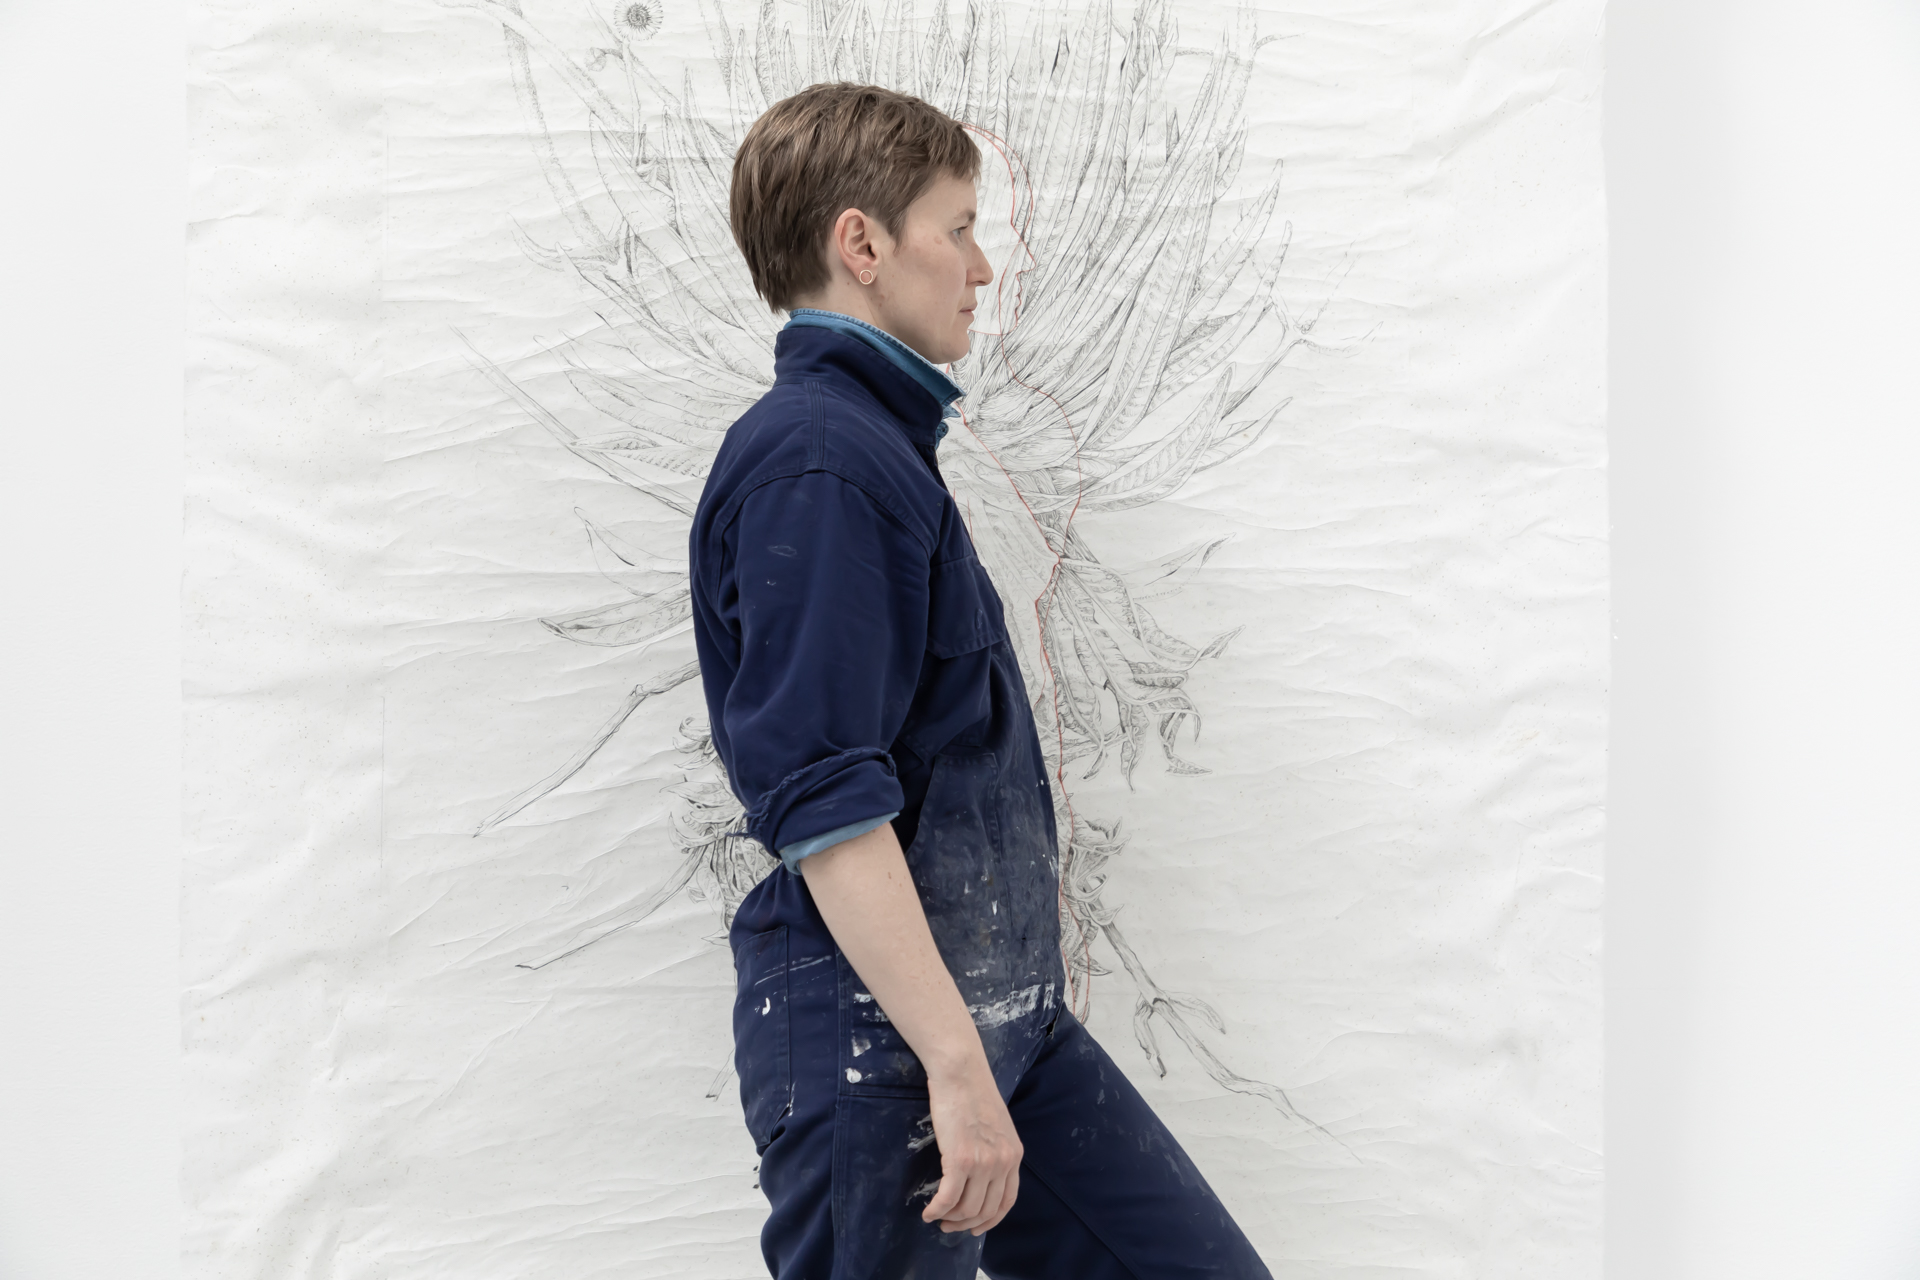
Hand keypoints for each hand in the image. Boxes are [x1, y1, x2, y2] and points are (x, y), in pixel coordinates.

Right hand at [920, 1061, 1022, 1234]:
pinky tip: (928, 1212)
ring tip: (937, 1216)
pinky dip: (937, 1210)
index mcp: (1014, 1155)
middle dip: (966, 1224)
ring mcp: (983, 1164)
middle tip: (949, 1226)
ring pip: (967, 1208)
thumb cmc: (973, 1092)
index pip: (1007, 1201)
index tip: (975, 1228)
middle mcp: (1003, 1163)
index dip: (990, 1220)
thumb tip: (981, 1172)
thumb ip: (994, 1150)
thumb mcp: (996, 1125)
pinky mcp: (961, 1160)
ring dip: (949, 1218)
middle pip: (986, 1210)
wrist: (961, 1072)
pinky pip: (948, 1199)